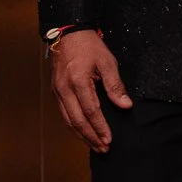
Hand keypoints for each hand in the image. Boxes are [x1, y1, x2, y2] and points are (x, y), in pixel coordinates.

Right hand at [51, 30, 132, 151]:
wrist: (68, 33)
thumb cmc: (89, 46)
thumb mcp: (107, 62)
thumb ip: (115, 86)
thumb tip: (125, 105)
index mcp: (78, 81)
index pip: (91, 111)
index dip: (100, 127)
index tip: (109, 139)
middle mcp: (64, 89)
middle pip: (77, 120)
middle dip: (91, 137)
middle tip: (103, 149)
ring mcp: (58, 91)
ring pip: (68, 120)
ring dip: (81, 135)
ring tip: (94, 146)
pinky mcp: (56, 91)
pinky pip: (64, 114)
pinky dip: (74, 126)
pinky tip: (83, 132)